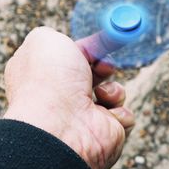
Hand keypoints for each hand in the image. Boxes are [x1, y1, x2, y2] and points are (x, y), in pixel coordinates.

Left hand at [3, 27, 134, 168]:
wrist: (59, 127)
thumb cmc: (49, 81)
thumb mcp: (45, 40)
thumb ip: (54, 34)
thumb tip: (66, 43)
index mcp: (46, 76)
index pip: (73, 57)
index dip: (90, 47)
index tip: (108, 38)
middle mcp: (63, 97)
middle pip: (95, 74)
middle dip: (105, 67)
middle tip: (105, 66)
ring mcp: (83, 117)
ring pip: (113, 95)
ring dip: (113, 90)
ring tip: (102, 95)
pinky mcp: (104, 134)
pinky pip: (124, 117)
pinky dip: (120, 113)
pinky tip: (106, 116)